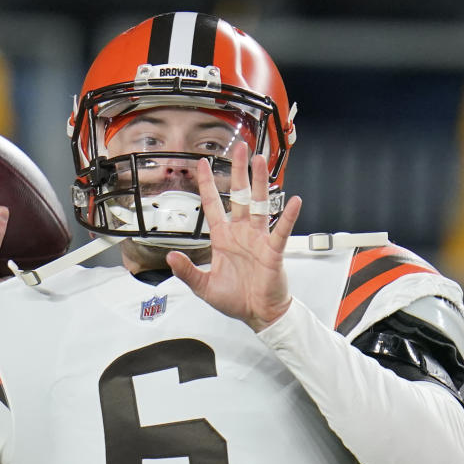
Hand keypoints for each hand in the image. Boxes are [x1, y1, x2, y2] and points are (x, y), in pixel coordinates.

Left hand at [166, 143, 301, 331]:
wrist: (258, 314)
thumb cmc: (235, 300)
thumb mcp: (204, 287)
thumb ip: (187, 271)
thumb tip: (171, 257)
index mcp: (223, 238)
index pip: (213, 205)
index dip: (208, 184)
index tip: (203, 164)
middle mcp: (241, 233)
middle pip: (239, 195)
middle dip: (239, 171)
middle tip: (240, 148)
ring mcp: (258, 239)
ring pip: (258, 204)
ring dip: (259, 183)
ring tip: (260, 161)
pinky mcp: (273, 250)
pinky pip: (280, 230)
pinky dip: (287, 216)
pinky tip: (293, 201)